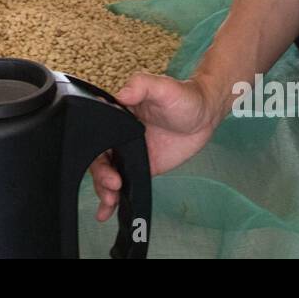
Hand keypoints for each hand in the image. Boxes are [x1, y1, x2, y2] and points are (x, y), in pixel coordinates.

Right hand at [89, 72, 220, 221]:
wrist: (204, 115)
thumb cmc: (183, 96)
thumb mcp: (162, 86)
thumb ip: (142, 85)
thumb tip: (121, 93)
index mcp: (117, 113)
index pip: (94, 132)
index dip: (94, 150)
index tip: (106, 164)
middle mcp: (118, 133)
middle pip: (97, 157)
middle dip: (100, 175)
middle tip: (113, 185)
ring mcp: (128, 151)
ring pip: (106, 173)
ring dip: (103, 189)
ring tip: (109, 202)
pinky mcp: (141, 166)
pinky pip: (123, 182)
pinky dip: (113, 198)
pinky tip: (106, 212)